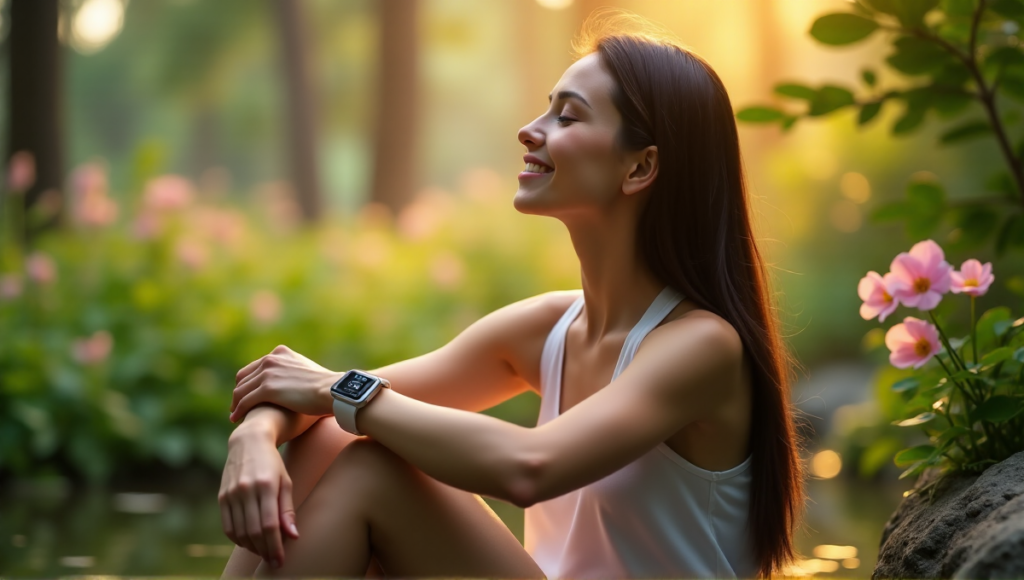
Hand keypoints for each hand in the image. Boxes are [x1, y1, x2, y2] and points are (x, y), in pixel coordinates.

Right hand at [218, 421, 298, 567]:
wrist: (248, 441)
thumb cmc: (273, 463)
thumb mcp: (285, 482)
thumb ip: (287, 510)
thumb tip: (293, 536)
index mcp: (265, 485)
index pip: (269, 525)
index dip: (275, 546)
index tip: (280, 560)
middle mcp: (245, 490)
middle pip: (253, 531)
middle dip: (265, 551)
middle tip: (273, 561)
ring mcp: (231, 494)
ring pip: (240, 532)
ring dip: (252, 547)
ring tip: (264, 552)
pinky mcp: (222, 497)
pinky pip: (228, 527)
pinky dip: (239, 539)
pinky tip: (249, 543)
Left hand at [230, 345, 340, 421]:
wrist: (333, 391)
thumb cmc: (326, 386)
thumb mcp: (308, 371)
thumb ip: (296, 372)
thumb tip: (298, 383)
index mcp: (280, 353)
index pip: (255, 367)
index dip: (248, 382)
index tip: (246, 393)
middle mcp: (271, 360)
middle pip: (244, 377)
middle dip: (238, 392)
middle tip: (236, 406)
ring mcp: (268, 373)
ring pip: (241, 390)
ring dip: (235, 403)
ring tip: (234, 415)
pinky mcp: (267, 388)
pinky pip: (245, 401)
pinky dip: (238, 410)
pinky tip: (236, 419)